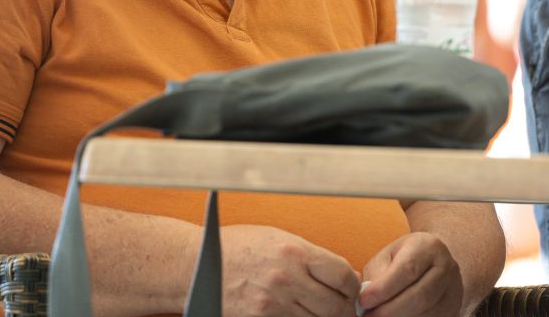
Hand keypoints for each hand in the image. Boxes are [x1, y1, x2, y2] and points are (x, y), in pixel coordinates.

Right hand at [220, 224, 359, 315]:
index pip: (343, 275)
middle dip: (344, 307)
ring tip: (320, 310)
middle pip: (337, 305)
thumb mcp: (276, 238)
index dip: (353, 285)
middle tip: (342, 306)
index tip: (350, 287)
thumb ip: (310, 256)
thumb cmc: (235, 246)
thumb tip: (344, 276)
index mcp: (293, 251)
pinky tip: (298, 314)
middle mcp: (286, 278)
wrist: (195, 265)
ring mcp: (273, 304)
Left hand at [358, 232, 461, 316]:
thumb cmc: (404, 258)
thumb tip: (365, 298)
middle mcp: (447, 268)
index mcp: (428, 246)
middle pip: (420, 296)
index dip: (384, 288)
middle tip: (369, 316)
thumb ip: (377, 274)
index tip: (364, 300)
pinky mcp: (454, 309)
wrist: (434, 262)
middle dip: (390, 310)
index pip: (407, 270)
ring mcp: (454, 291)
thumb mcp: (388, 256)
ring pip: (428, 313)